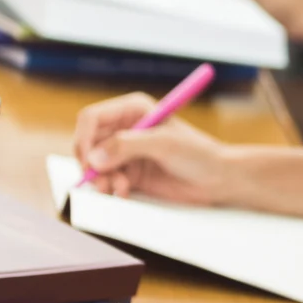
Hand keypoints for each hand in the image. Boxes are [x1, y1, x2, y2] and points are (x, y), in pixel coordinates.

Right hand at [74, 93, 235, 204]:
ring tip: (119, 189)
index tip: (88, 160)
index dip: (84, 138)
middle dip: (91, 164)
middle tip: (101, 181)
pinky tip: (125, 193)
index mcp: (132, 109)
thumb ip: (127, 146)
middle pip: (88, 143)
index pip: (92, 118)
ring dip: (102, 180)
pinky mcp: (129, 173)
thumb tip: (94, 156)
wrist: (218, 178)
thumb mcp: (164, 144)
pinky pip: (106, 180)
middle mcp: (125, 128)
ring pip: (95, 165)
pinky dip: (110, 188)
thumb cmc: (198, 153)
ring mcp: (126, 152)